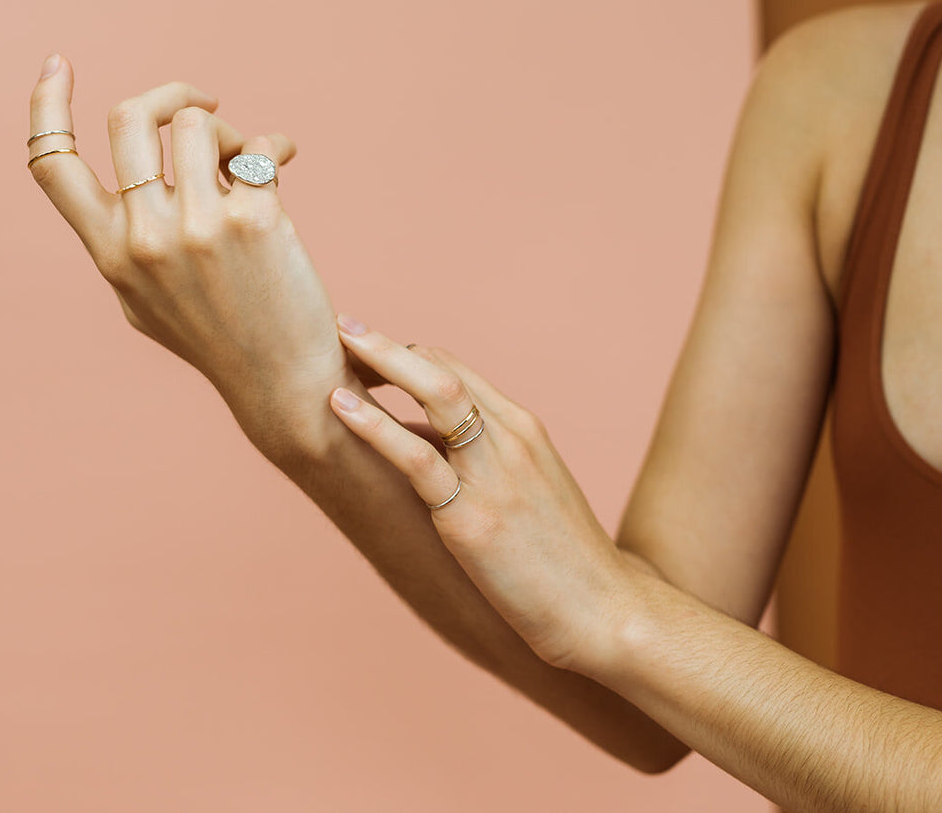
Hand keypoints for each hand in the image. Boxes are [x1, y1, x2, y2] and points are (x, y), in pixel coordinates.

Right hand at [27, 55, 356, 454]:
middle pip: (129, 119)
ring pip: (197, 122)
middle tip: (202, 106)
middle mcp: (144, 237)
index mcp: (109, 253)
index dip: (45, 105)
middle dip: (170, 97)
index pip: (51, 166)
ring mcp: (198, 227)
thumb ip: (128, 235)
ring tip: (245, 157)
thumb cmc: (215, 334)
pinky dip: (274, 144)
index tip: (59, 63)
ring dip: (225, 129)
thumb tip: (151, 157)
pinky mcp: (254, 219)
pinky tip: (284, 159)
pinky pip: (258, 146)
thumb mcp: (145, 296)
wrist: (281, 380)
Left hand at [326, 312, 663, 673]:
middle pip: (442, 369)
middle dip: (387, 345)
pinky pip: (417, 456)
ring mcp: (493, 475)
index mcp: (524, 431)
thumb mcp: (531, 494)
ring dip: (381, 361)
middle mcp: (511, 439)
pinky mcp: (471, 517)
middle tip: (344, 328)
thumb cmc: (562, 562)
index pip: (458, 372)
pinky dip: (374, 424)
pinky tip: (340, 407)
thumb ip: (485, 464)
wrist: (605, 613)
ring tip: (336, 344)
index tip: (367, 352)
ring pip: (434, 393)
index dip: (408, 356)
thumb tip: (426, 450)